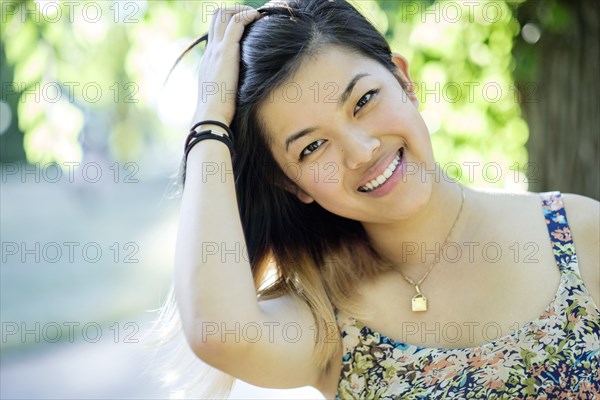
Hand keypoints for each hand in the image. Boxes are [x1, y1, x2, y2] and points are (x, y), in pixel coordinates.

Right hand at [191, 5, 260, 127]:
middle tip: (252, 18)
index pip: (216, 31)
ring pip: (223, 14)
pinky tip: (258, 17)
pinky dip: (247, 15)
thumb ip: (231, 87)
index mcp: (209, 60)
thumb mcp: (224, 95)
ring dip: (241, 10)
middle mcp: (210, 50)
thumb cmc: (219, 112)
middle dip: (235, 10)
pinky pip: (235, 23)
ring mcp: (216, 49)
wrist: (211, 115)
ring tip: (256, 16)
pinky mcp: (225, 52)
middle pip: (216, 17)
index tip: (248, 27)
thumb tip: (243, 92)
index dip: (230, 23)